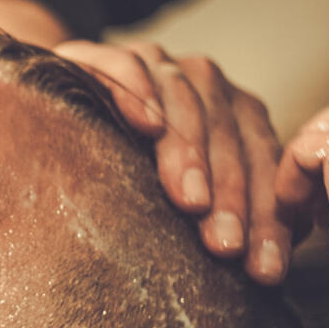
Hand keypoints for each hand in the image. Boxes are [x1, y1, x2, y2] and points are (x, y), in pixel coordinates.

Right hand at [53, 41, 289, 284]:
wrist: (56, 109)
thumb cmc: (128, 165)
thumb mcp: (181, 191)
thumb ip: (229, 211)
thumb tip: (272, 264)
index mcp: (234, 112)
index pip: (261, 158)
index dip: (267, 216)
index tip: (264, 271)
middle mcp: (203, 81)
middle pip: (228, 132)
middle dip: (232, 194)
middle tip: (226, 246)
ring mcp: (155, 62)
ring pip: (186, 99)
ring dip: (190, 152)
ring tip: (191, 203)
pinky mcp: (100, 56)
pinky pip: (126, 66)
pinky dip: (138, 93)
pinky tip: (145, 127)